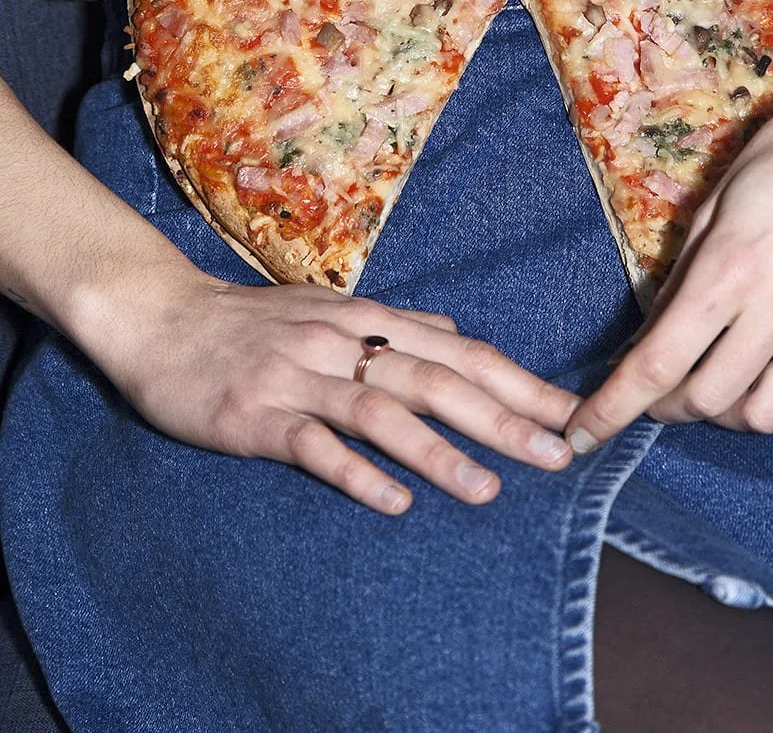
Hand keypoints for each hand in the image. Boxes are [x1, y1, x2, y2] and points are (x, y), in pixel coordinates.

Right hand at [101, 276, 576, 514]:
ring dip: (438, 452)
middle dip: (503, 418)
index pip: (460, 351)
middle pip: (435, 380)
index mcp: (368, 319)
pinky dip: (356, 474)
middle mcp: (342, 342)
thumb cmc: (254, 319)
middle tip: (557, 455)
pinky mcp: (256, 414)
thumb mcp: (330, 308)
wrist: (162, 318)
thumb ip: (395, 324)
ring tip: (488, 489)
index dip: (518, 383)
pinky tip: (394, 504)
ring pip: (381, 412)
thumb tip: (456, 333)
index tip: (570, 414)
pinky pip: (313, 445)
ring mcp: (299, 377)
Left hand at [565, 43, 772, 451]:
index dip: (612, 409)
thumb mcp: (722, 195)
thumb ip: (687, 268)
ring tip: (718, 382)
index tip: (582, 435)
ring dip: (726, 413)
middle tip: (660, 389)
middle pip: (707, 400)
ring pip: (763, 417)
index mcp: (732, 264)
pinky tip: (771, 388)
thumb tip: (654, 330)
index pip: (658, 362)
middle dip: (667, 406)